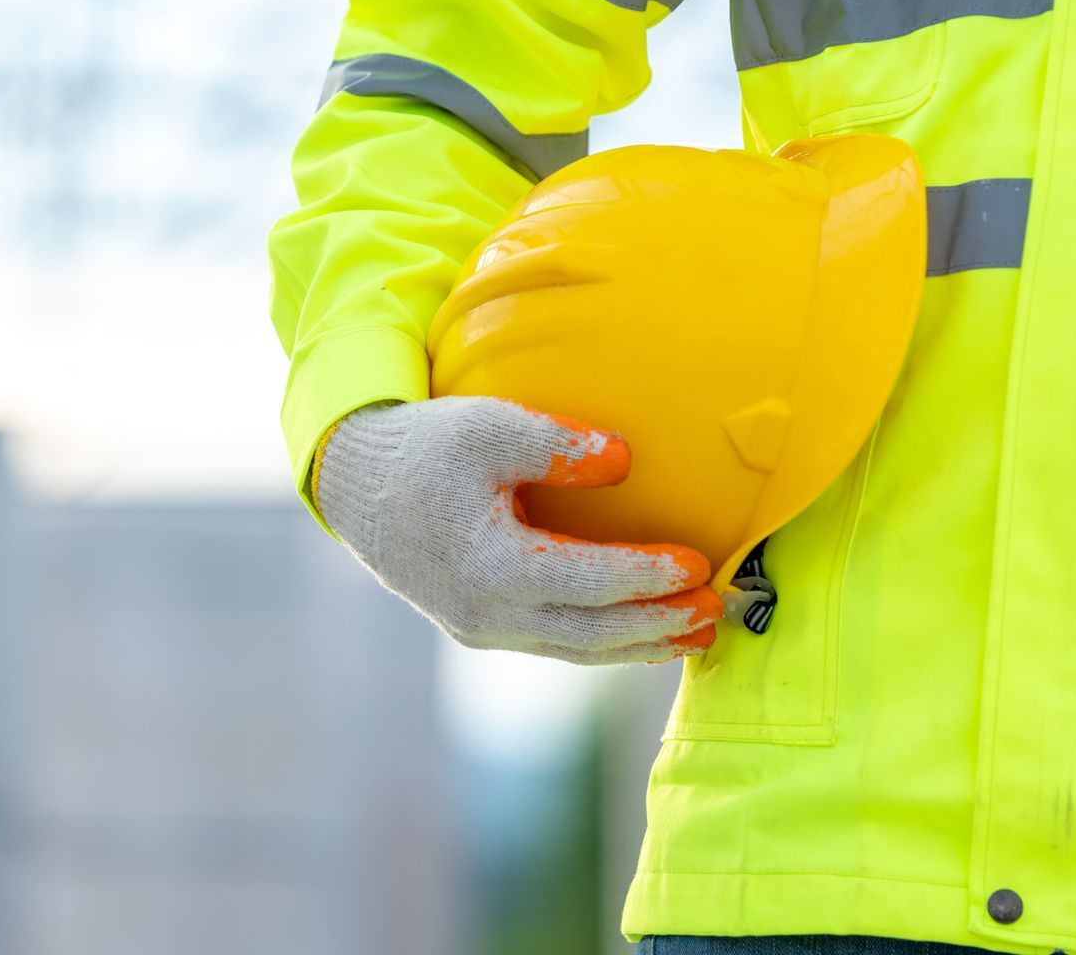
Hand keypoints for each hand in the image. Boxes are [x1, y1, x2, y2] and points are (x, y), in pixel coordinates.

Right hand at [313, 396, 720, 663]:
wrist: (359, 488)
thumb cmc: (425, 449)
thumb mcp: (488, 427)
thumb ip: (556, 445)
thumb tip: (624, 461)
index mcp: (490, 567)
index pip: (588, 582)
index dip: (647, 576)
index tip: (697, 564)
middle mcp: (487, 614)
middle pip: (592, 633)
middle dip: (658, 625)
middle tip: (717, 610)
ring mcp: (484, 630)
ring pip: (577, 649)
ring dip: (641, 644)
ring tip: (699, 632)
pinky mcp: (484, 629)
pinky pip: (557, 644)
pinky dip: (606, 641)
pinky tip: (644, 634)